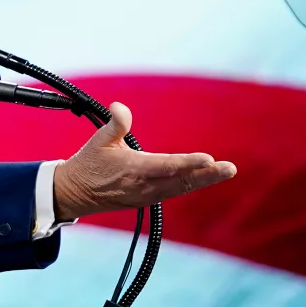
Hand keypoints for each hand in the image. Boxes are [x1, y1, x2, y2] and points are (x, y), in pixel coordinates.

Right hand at [52, 102, 235, 221]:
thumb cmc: (88, 163)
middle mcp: (144, 186)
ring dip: (204, 179)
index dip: (189, 163)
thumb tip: (120, 107)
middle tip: (230, 168)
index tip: (208, 159)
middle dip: (207, 175)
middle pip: (182, 181)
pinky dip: (191, 183)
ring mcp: (147, 195)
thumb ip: (114, 124)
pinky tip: (206, 176)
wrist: (76, 193)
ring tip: (226, 171)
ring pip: (181, 187)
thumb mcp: (98, 140)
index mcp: (133, 170)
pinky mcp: (148, 199)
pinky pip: (175, 190)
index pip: (167, 166)